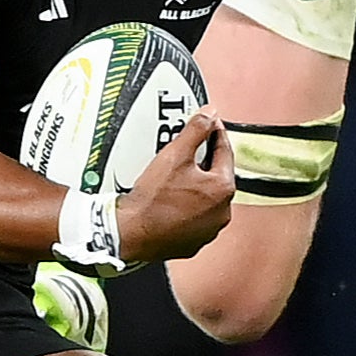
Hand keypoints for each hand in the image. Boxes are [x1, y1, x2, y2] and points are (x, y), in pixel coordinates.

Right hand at [114, 110, 233, 264]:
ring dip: (197, 185)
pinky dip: (188, 206)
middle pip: (217, 175)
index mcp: (223, 188)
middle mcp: (222, 212)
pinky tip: (172, 199)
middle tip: (188, 150)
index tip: (209, 124)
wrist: (131, 233)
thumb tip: (209, 114)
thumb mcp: (175, 155)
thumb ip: (196, 130)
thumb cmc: (153, 200)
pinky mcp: (194, 241)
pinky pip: (196, 216)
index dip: (215, 133)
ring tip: (177, 176)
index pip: (225, 151)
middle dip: (205, 160)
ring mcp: (209, 229)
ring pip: (207, 197)